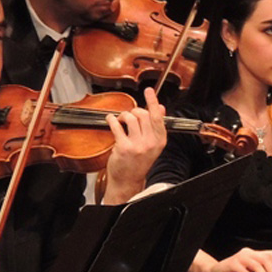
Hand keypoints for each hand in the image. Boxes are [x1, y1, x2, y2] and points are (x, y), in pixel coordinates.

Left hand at [102, 87, 166, 202]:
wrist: (128, 180)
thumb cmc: (139, 162)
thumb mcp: (153, 145)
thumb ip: (157, 126)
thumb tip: (161, 108)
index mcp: (160, 140)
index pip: (158, 116)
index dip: (153, 101)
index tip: (149, 90)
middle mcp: (150, 143)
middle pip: (143, 114)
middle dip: (134, 111)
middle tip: (129, 115)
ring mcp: (137, 145)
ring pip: (131, 118)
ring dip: (123, 115)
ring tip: (121, 120)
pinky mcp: (123, 147)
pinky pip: (117, 126)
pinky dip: (112, 120)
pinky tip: (110, 120)